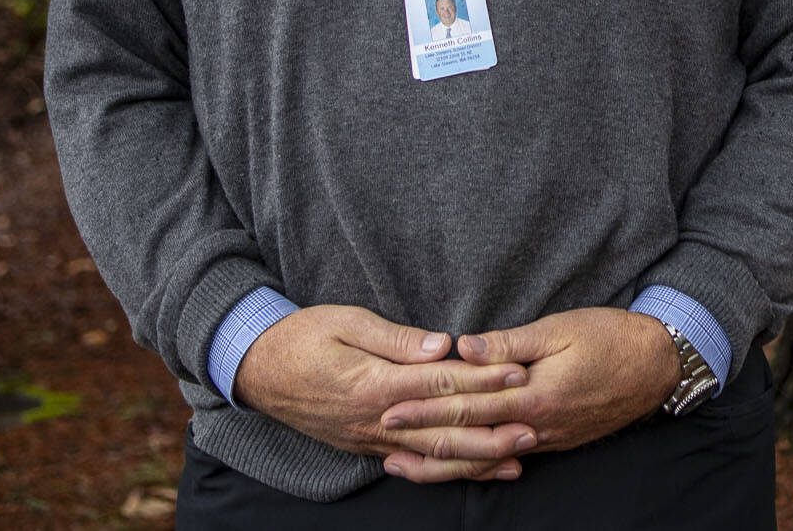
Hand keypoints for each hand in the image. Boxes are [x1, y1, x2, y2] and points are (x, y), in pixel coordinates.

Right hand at [233, 304, 537, 481]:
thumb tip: (443, 345)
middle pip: (444, 429)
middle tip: (533, 425)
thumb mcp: (346, 321)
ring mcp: (371, 438)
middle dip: (491, 429)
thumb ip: (396, 338)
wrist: (258, 370)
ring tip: (517, 458)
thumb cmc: (303, 336)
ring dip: (477, 458)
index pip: (441, 384)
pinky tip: (474, 470)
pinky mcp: (367, 446)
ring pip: (433, 456)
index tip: (518, 372)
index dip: (483, 379)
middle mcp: (377, 418)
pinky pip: (414, 464)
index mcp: (375, 382)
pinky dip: (447, 470)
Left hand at [379, 308, 680, 458]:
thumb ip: (509, 343)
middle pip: (470, 439)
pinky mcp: (557, 441)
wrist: (657, 365)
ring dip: (445, 462)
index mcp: (533, 395)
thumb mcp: (559, 329)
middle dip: (424, 439)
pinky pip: (509, 457)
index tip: (390, 404)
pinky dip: (478, 463)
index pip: (467, 406)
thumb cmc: (609, 337)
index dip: (426, 406)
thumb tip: (463, 348)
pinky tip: (458, 464)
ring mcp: (547, 439)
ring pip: (486, 457)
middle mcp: (536, 426)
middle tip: (384, 439)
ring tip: (407, 464)